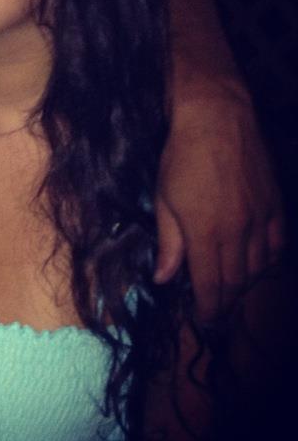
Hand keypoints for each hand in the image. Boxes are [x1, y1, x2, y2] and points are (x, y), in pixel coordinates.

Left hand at [154, 81, 284, 321]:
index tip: (206, 320)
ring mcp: (261, 219)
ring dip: (245, 283)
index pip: (211, 285)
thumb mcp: (164, 199)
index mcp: (207, 233)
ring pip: (259, 267)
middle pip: (236, 281)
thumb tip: (164, 278)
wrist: (217, 120)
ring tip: (233, 290)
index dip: (209, 307)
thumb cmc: (181, 157)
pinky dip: (267, 261)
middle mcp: (239, 232)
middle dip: (225, 300)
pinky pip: (277, 245)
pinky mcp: (275, 205)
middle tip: (217, 312)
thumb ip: (168, 243)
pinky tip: (258, 264)